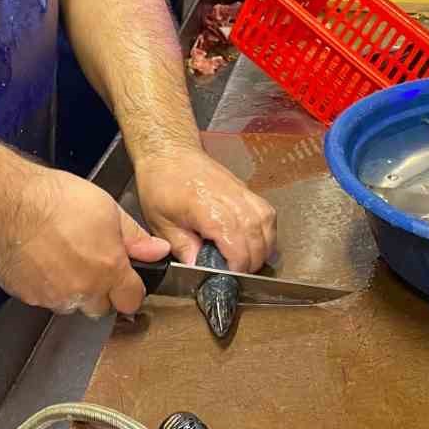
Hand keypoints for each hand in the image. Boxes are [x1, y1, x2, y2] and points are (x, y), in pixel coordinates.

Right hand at [0, 163, 170, 316]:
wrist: (6, 204)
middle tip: (91, 261)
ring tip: (63, 256)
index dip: (131, 289)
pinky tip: (42, 259)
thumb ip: (135, 237)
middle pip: (101, 307)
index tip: (126, 278)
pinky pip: (46, 298)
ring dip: (74, 289)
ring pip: (72, 304)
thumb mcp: (106, 207)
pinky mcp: (29, 296)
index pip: (131, 300)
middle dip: (101, 290)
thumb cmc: (54, 199)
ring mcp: (54, 296)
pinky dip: (47, 285)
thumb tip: (159, 250)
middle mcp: (83, 290)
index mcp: (109, 269)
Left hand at [135, 146, 277, 272]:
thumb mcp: (161, 221)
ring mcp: (242, 192)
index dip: (237, 267)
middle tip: (236, 274)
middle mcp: (231, 200)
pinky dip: (266, 231)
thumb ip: (182, 247)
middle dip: (251, 262)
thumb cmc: (162, 183)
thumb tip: (197, 268)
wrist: (170, 152)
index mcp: (208, 209)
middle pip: (257, 238)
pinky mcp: (246, 190)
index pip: (237, 245)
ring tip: (248, 261)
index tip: (227, 277)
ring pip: (267, 225)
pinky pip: (267, 213)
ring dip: (263, 247)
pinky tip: (255, 241)